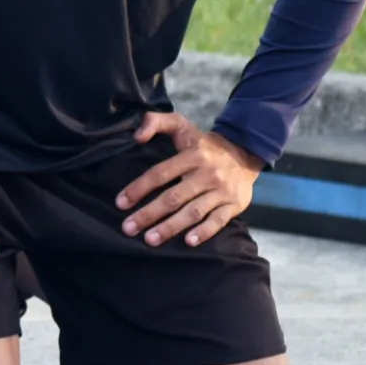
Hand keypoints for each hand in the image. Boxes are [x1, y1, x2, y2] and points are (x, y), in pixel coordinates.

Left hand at [117, 112, 261, 246]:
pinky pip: (218, 221)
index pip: (160, 173)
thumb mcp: (181, 125)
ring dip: (171, 227)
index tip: (120, 203)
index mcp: (192, 155)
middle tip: (128, 228)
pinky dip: (204, 233)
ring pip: (193, 212)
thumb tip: (136, 136)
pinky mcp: (235, 205)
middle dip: (149, 214)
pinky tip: (188, 242)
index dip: (139, 188)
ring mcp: (222, 191)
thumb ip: (156, 122)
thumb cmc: (202, 144)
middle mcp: (207, 174)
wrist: (245, 153)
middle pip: (174, 197)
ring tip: (150, 240)